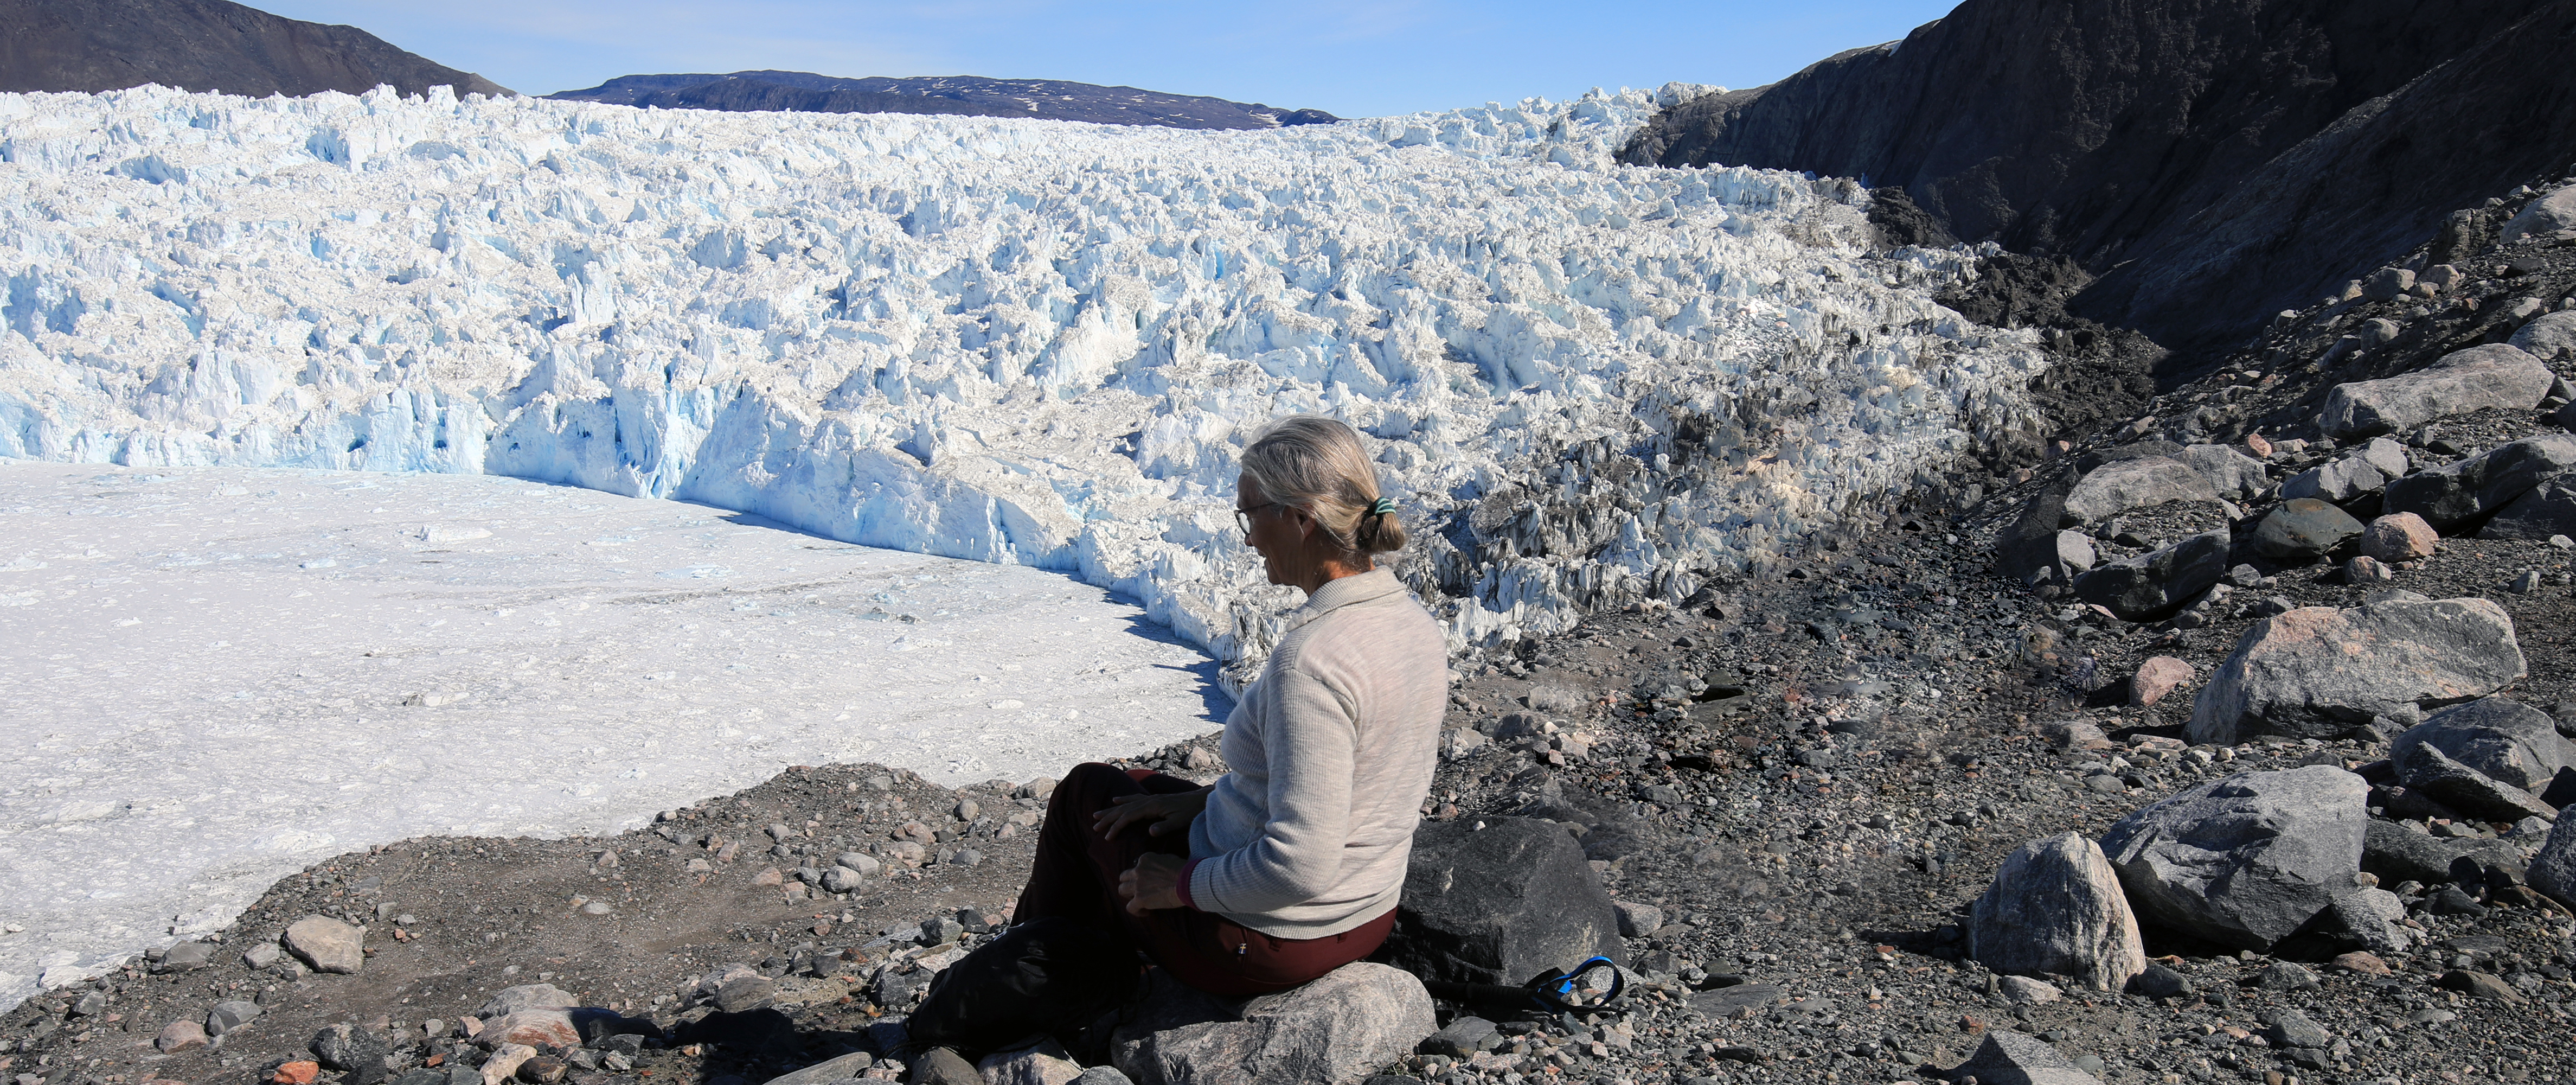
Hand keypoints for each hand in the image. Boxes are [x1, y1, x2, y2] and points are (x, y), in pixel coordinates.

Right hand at [1094, 787, 1210, 840]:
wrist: (1201, 800)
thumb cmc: (1191, 812)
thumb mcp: (1180, 822)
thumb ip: (1165, 827)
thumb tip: (1150, 832)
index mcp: (1152, 806)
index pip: (1129, 817)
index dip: (1116, 826)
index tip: (1107, 837)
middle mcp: (1148, 801)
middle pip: (1123, 809)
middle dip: (1108, 817)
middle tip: (1094, 825)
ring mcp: (1150, 799)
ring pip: (1126, 804)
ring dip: (1111, 810)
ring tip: (1097, 814)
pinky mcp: (1154, 800)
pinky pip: (1133, 799)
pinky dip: (1123, 800)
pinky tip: (1116, 800)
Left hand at [1119, 851, 1186, 914]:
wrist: (1188, 881)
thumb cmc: (1184, 870)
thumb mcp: (1170, 858)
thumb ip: (1160, 861)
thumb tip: (1161, 866)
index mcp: (1145, 859)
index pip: (1137, 866)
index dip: (1141, 874)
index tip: (1149, 881)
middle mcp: (1138, 871)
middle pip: (1124, 877)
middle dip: (1129, 883)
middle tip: (1138, 890)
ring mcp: (1138, 885)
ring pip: (1122, 890)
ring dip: (1129, 896)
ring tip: (1138, 900)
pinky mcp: (1140, 899)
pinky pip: (1130, 907)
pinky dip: (1136, 911)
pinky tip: (1145, 912)